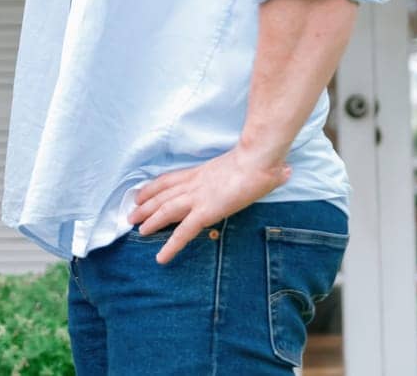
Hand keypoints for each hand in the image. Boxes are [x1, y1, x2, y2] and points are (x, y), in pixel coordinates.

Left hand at [129, 147, 290, 263]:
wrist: (258, 159)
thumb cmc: (261, 160)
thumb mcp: (255, 163)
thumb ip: (263, 169)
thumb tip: (285, 170)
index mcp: (201, 172)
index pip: (170, 179)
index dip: (153, 187)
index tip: (140, 194)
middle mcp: (194, 184)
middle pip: (162, 194)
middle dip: (145, 205)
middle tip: (131, 215)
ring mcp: (198, 198)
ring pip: (166, 211)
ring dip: (150, 221)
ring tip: (137, 231)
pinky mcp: (206, 212)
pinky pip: (183, 232)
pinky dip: (171, 245)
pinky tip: (161, 257)